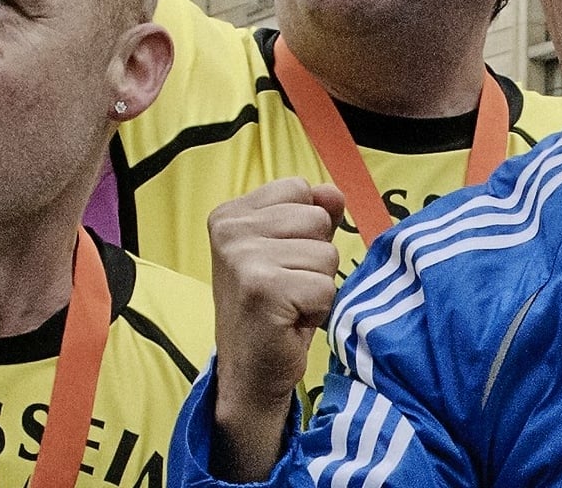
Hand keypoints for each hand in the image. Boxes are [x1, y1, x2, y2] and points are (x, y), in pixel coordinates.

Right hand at [208, 178, 347, 481]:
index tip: (282, 262)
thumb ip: (314, 214)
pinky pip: (325, 286)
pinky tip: (290, 321)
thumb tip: (332, 191)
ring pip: (326, 253)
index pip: (300, 189)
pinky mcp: (261, 288)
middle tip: (288, 288)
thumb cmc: (275, 308)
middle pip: (317, 219)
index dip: (306, 230)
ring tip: (289, 304)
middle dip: (316, 258)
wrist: (250, 373)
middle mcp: (229, 230)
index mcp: (231, 214)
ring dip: (319, 284)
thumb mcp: (293, 250)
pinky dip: (318, 309)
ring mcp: (241, 257)